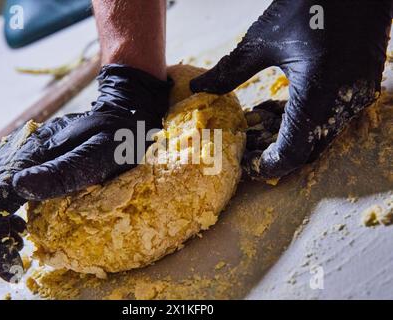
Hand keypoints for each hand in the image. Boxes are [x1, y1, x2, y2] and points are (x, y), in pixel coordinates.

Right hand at [0, 64, 170, 281]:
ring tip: (16, 237)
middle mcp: (15, 151)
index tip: (11, 265)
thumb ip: (63, 172)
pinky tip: (19, 216)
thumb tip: (20, 188)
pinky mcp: (23, 151)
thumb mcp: (99, 156)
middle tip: (9, 256)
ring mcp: (16, 149)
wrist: (121, 112)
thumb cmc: (116, 136)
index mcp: (30, 156)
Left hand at [191, 0, 391, 178]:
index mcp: (318, 92)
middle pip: (306, 148)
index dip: (268, 165)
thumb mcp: (263, 39)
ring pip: (318, 136)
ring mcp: (356, 96)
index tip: (247, 166)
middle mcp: (343, 101)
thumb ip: (230, 70)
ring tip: (255, 125)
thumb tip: (198, 88)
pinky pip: (329, 119)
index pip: (293, 151)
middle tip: (245, 146)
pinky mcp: (361, 87)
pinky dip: (302, 121)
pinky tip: (276, 108)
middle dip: (274, 151)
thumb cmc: (309, 3)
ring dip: (287, 135)